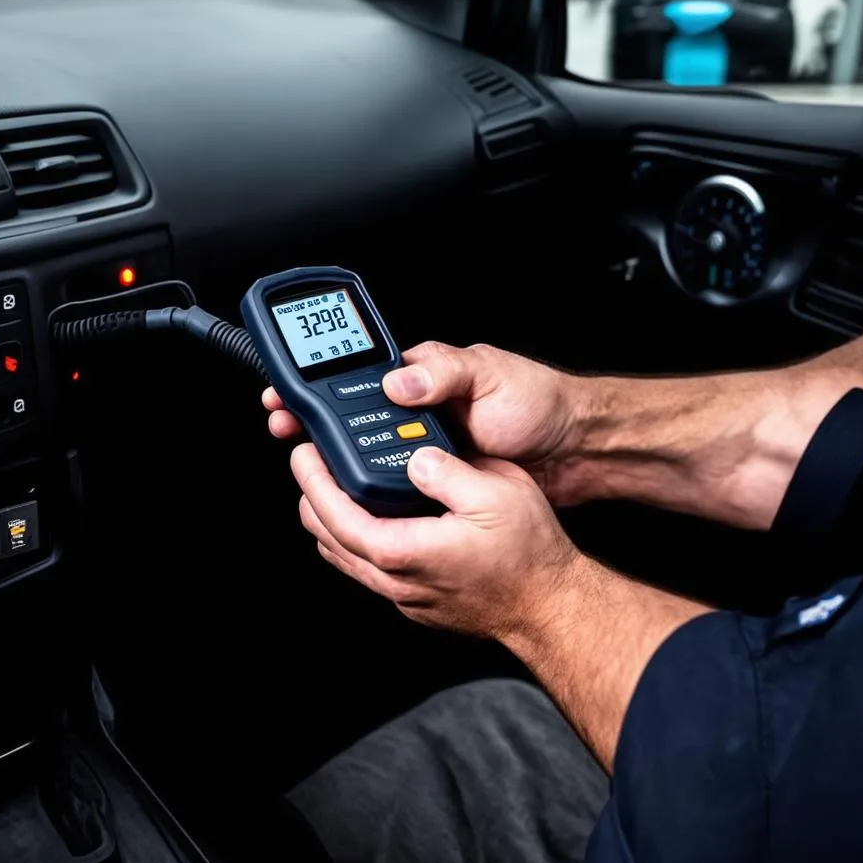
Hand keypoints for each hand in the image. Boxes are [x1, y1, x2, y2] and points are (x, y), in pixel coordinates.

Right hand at [264, 342, 577, 491]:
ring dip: (340, 453)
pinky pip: (397, 478)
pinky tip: (356, 490)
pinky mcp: (439, 474)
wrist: (575, 451)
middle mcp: (420, 405)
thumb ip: (443, 374)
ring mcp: (427, 441)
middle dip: (315, 417)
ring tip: (310, 460)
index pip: (361, 371)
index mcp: (427, 372)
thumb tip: (396, 380)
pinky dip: (374, 484)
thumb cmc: (540, 401)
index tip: (290, 390)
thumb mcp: (491, 375)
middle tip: (287, 426)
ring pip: (371, 447)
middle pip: (355, 411)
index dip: (322, 379)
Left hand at [289, 441, 578, 638]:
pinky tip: (371, 517)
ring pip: (344, 558)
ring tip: (335, 485)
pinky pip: (369, 569)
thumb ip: (446, 471)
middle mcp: (395, 579)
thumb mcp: (495, 493)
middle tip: (313, 464)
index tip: (304, 455)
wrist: (550, 604)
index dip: (312, 481)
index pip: (333, 515)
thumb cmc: (528, 555)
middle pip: (327, 539)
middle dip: (312, 498)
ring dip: (330, 521)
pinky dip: (355, 539)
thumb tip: (415, 458)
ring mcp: (404, 595)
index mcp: (404, 550)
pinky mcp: (416, 601)